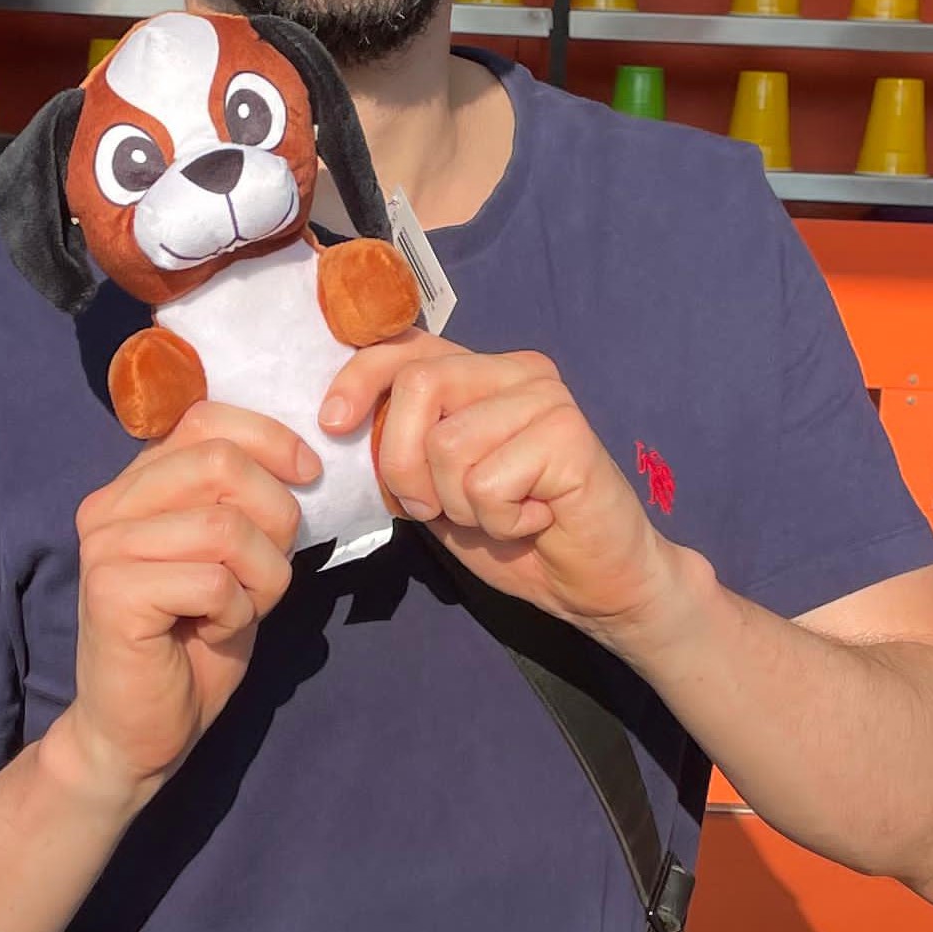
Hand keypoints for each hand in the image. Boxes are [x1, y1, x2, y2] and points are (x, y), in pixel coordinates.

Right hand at [41, 405, 310, 815]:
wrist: (139, 730)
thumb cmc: (192, 641)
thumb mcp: (226, 556)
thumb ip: (239, 502)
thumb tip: (303, 457)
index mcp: (136, 484)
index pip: (206, 418)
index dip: (271, 439)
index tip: (308, 475)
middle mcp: (110, 505)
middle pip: (222, 463)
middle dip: (276, 515)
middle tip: (271, 567)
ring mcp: (106, 547)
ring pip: (226, 526)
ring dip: (262, 576)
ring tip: (242, 607)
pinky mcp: (113, 592)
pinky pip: (213, 581)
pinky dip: (237, 612)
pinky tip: (213, 632)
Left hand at [328, 336, 685, 646]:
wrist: (599, 584)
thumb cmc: (517, 533)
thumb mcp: (441, 489)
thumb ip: (406, 450)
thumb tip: (341, 423)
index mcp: (483, 373)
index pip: (408, 347)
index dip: (360, 378)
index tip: (333, 423)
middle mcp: (517, 370)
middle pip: (417, 386)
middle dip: (404, 465)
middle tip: (438, 509)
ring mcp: (546, 396)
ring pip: (447, 444)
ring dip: (459, 505)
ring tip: (500, 515)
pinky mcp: (568, 433)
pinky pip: (487, 482)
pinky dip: (498, 522)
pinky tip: (534, 521)